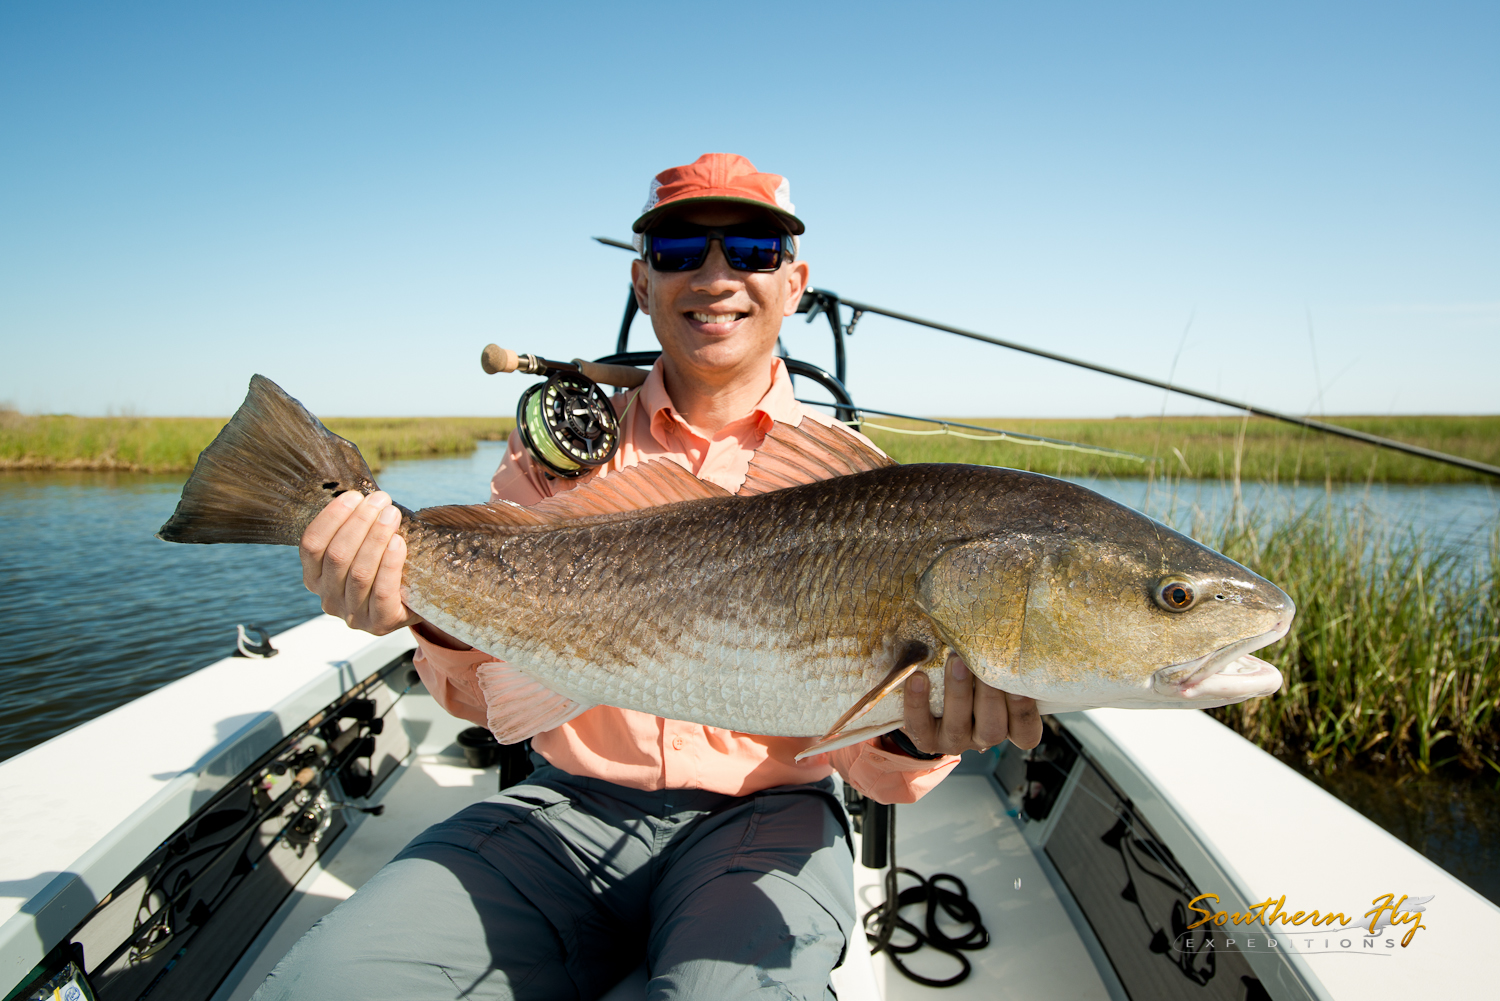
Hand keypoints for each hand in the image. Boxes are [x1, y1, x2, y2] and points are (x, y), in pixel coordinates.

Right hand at [299, 490, 419, 635]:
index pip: (311, 545)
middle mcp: (327, 598)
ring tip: (392, 515)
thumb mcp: (361, 549)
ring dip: (376, 538)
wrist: (412, 602)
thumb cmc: (383, 568)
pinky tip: (398, 542)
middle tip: (381, 500)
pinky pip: (381, 592)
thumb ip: (356, 528)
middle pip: (337, 555)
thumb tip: (365, 496)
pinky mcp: (379, 624)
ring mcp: (352, 614)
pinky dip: (389, 564)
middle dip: (359, 522)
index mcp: (314, 577)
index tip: (354, 496)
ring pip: (358, 572)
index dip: (331, 518)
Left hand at [896, 653, 1041, 755]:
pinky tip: (918, 678)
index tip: (1020, 685)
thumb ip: (1000, 659)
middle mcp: (984, 737)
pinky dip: (918, 703)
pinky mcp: (926, 739)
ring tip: (955, 661)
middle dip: (989, 695)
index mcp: (1008, 726)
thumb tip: (1003, 614)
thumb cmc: (974, 678)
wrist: (933, 703)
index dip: (1024, 711)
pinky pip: (920, 726)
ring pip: (958, 726)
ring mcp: (954, 740)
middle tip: (984, 662)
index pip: (1026, 731)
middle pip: (993, 727)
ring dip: (957, 692)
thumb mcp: (991, 673)